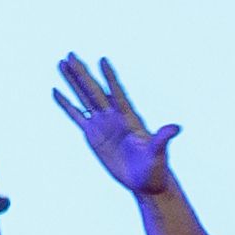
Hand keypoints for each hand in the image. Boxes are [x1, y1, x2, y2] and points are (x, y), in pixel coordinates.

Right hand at [50, 52, 175, 195]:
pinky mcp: (92, 135)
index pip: (117, 92)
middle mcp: (113, 116)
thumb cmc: (155, 167)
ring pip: (83, 97)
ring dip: (73, 81)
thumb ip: (163, 138)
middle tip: (71, 54)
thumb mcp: (159, 152)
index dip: (110, 77)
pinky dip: (66, 104)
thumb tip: (177, 128)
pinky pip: (76, 116)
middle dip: (82, 73)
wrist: (145, 181)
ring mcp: (101, 124)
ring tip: (62, 63)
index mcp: (128, 117)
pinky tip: (57, 92)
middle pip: (95, 90)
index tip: (102, 60)